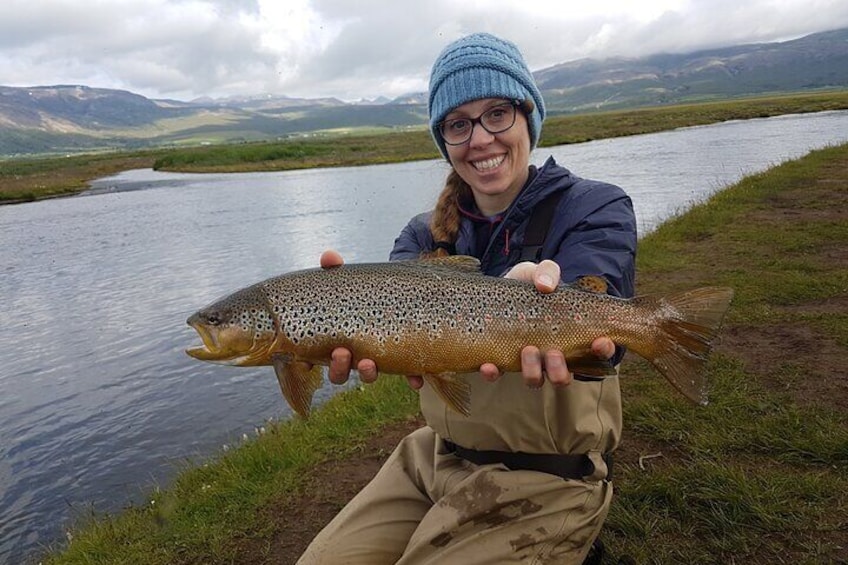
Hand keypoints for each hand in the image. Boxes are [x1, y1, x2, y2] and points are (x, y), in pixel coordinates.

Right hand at [319, 250, 423, 389]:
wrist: (398, 295)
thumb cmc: (363, 292)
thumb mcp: (349, 281)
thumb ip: (335, 270)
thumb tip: (329, 256)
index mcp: (334, 339)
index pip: (315, 358)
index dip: (308, 363)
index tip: (306, 362)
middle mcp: (352, 355)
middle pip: (338, 372)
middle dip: (338, 367)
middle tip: (341, 352)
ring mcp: (376, 359)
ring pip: (368, 375)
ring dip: (366, 373)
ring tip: (368, 363)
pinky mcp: (401, 358)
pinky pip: (405, 374)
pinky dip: (411, 378)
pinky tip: (416, 379)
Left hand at [479, 260, 614, 387]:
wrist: (494, 291)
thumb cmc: (526, 284)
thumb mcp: (538, 271)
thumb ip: (548, 272)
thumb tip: (546, 285)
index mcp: (570, 335)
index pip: (597, 351)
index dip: (604, 350)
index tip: (600, 341)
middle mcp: (551, 355)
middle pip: (563, 376)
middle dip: (560, 369)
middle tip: (553, 351)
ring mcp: (526, 362)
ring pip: (535, 380)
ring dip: (534, 372)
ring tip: (527, 351)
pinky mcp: (499, 361)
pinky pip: (497, 376)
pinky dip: (493, 373)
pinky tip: (489, 365)